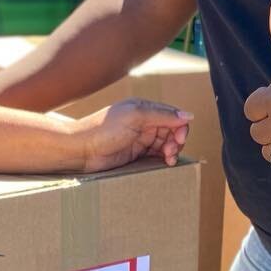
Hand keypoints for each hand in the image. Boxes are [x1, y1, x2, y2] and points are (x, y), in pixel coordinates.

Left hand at [72, 99, 192, 172]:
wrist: (81, 149)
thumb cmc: (104, 129)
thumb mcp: (136, 116)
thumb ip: (163, 115)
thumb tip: (189, 116)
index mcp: (144, 108)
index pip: (173, 115)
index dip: (180, 127)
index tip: (178, 139)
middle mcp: (144, 121)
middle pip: (172, 131)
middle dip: (176, 141)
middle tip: (170, 152)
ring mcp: (140, 138)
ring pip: (166, 144)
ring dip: (172, 151)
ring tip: (168, 159)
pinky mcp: (136, 153)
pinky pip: (156, 155)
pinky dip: (163, 158)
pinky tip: (164, 163)